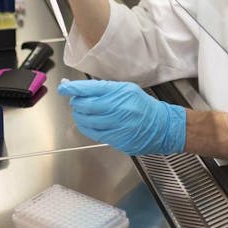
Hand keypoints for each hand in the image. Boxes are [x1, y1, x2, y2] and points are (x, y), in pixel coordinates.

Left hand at [57, 79, 186, 155]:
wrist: (163, 127)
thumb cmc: (144, 107)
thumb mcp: (127, 90)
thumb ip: (105, 89)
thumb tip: (82, 90)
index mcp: (122, 93)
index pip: (91, 89)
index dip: (74, 88)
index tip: (64, 87)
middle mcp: (120, 109)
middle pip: (86, 106)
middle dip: (76, 103)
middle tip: (75, 101)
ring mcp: (118, 126)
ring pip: (87, 121)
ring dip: (79, 116)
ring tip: (81, 112)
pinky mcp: (118, 139)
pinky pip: (95, 134)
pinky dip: (87, 127)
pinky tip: (88, 123)